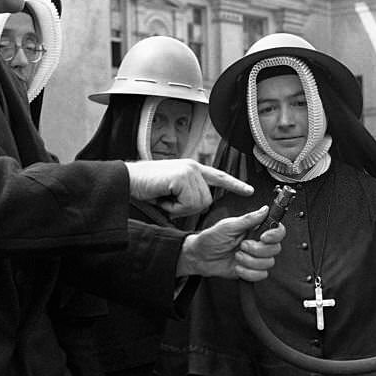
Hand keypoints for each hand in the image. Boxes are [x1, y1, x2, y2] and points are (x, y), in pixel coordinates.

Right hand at [124, 159, 253, 216]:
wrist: (126, 180)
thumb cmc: (145, 187)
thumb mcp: (171, 188)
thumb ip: (188, 191)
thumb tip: (199, 203)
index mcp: (192, 168)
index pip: (218, 176)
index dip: (234, 184)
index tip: (249, 191)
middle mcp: (194, 167)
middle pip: (206, 200)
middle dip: (186, 208)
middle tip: (168, 200)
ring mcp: (189, 171)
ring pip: (198, 203)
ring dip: (179, 208)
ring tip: (164, 196)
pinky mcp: (183, 177)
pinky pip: (188, 203)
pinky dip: (174, 207)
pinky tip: (163, 196)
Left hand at [177, 206, 285, 280]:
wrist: (200, 257)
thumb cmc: (211, 239)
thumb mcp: (228, 226)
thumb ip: (248, 219)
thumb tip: (265, 209)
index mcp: (255, 230)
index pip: (278, 231)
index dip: (275, 235)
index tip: (264, 237)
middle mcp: (258, 243)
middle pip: (275, 249)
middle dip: (257, 250)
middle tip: (242, 246)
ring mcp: (256, 258)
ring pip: (268, 263)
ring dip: (250, 261)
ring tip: (237, 257)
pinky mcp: (251, 270)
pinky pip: (261, 275)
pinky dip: (248, 272)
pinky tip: (237, 267)